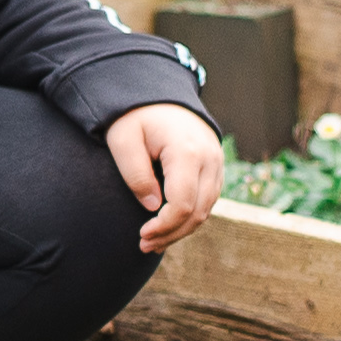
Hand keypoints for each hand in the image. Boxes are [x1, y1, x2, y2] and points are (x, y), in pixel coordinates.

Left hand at [109, 102, 227, 250]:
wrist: (158, 95)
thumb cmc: (135, 117)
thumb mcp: (123, 141)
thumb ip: (135, 174)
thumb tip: (153, 207)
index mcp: (187, 151)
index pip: (183, 203)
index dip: (164, 226)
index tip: (141, 235)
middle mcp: (210, 158)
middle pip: (198, 211)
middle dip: (171, 234)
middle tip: (144, 245)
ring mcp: (217, 163)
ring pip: (206, 209)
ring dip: (181, 229)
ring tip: (153, 241)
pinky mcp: (216, 168)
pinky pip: (208, 200)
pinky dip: (190, 217)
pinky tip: (168, 227)